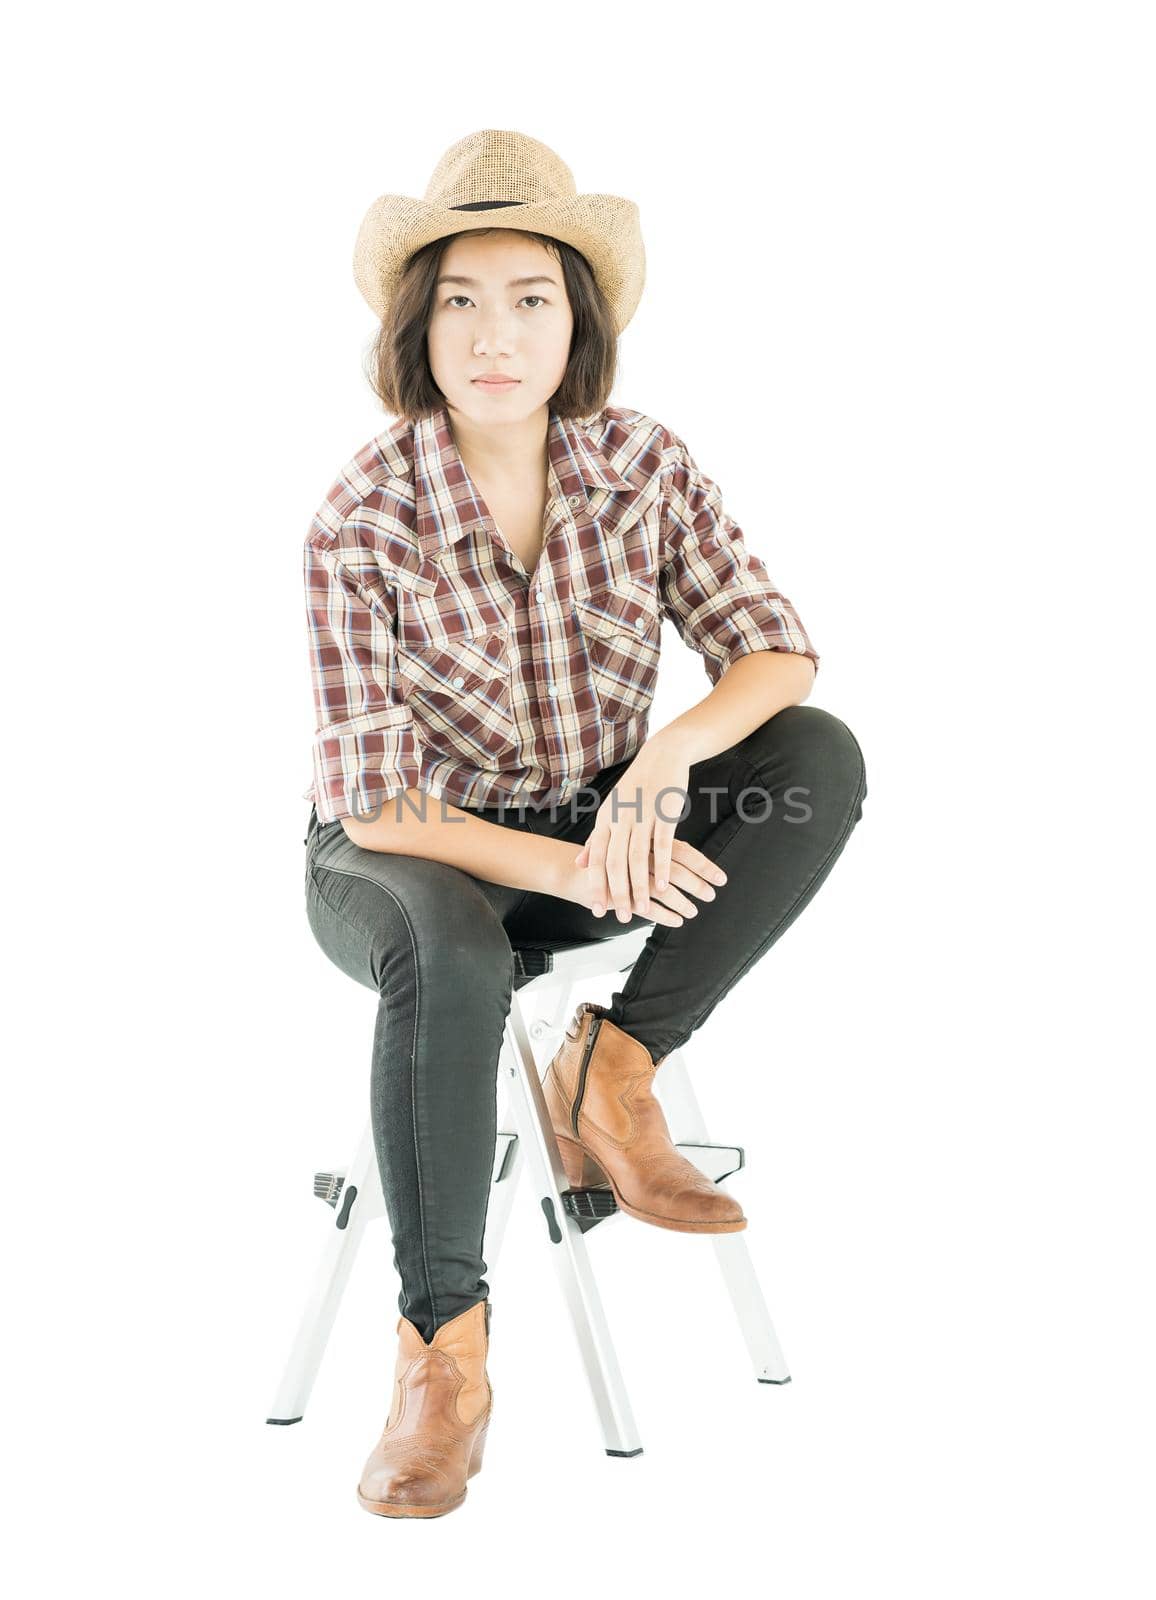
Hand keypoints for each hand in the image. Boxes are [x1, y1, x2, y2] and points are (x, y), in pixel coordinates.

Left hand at [568, 735, 727, 924]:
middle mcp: (620, 820)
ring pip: (637, 858)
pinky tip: (663, 887)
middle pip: (614, 863)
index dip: (596, 886)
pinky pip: (661, 846)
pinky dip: (661, 868)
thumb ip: (595, 838)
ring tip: (641, 909)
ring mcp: (642, 817)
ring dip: (639, 886)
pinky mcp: (663, 814)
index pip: (597, 859)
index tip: (596, 909)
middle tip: (622, 917)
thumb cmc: (636, 788)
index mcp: (605, 820)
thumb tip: (579, 863)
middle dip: (616, 893)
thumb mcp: (611, 811)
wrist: (662, 756)